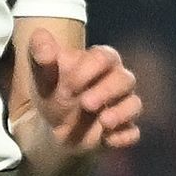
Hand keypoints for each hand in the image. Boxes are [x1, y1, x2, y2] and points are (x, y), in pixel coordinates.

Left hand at [12, 33, 141, 175]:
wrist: (51, 127)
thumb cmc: (52, 90)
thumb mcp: (41, 71)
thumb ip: (41, 52)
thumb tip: (41, 35)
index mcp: (99, 61)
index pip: (104, 57)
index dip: (89, 70)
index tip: (69, 85)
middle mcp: (116, 80)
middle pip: (125, 79)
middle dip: (107, 91)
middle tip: (85, 104)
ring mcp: (121, 106)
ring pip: (134, 104)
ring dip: (121, 113)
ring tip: (103, 121)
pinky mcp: (122, 130)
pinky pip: (132, 133)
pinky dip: (123, 137)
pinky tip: (108, 140)